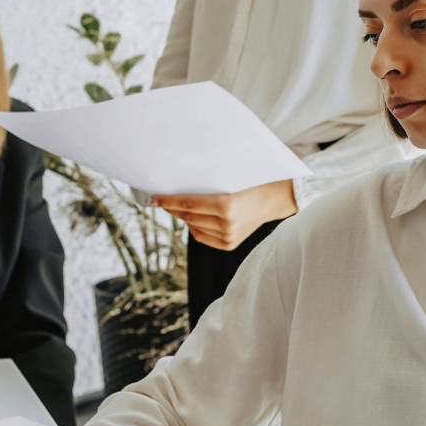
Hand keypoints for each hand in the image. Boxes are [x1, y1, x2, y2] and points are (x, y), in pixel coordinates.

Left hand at [151, 179, 297, 249]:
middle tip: (160, 200)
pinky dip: (195, 227)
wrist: (272, 200)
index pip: (187, 204)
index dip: (167, 201)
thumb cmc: (250, 184)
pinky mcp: (228, 245)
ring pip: (192, 227)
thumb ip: (205, 187)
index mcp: (226, 204)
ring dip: (183, 218)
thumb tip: (176, 191)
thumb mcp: (229, 181)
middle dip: (172, 208)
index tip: (153, 198)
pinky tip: (194, 219)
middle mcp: (226, 223)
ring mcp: (228, 236)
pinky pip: (201, 237)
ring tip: (178, 208)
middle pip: (187, 216)